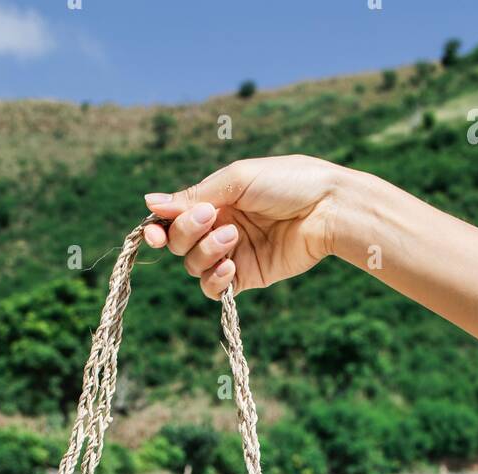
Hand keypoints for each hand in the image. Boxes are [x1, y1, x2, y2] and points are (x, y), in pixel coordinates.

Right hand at [143, 155, 341, 298]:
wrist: (328, 208)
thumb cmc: (288, 183)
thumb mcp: (237, 180)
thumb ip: (194, 196)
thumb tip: (149, 202)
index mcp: (215, 199)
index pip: (173, 218)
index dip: (159, 228)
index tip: (154, 232)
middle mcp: (219, 226)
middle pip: (179, 244)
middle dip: (187, 233)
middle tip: (211, 218)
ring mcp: (233, 253)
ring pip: (194, 266)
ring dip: (206, 252)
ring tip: (233, 236)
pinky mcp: (248, 276)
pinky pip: (215, 288)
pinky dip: (215, 280)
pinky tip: (230, 267)